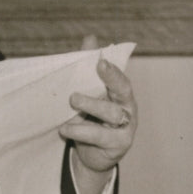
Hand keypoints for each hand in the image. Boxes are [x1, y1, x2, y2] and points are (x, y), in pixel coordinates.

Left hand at [59, 51, 137, 175]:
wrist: (91, 155)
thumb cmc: (91, 118)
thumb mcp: (88, 93)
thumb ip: (87, 67)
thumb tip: (90, 38)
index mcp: (121, 92)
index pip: (120, 77)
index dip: (112, 69)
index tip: (100, 61)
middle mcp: (127, 107)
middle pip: (123, 91)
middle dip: (109, 81)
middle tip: (89, 75)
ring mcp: (126, 127)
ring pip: (112, 113)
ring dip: (91, 106)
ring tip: (72, 102)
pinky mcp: (118, 144)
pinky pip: (100, 136)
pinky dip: (81, 130)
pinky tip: (65, 128)